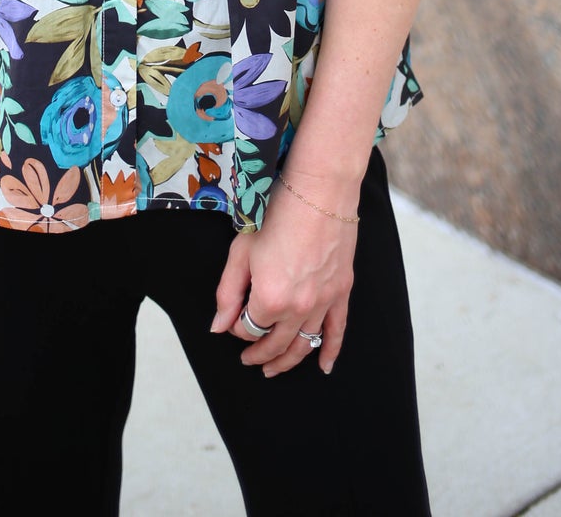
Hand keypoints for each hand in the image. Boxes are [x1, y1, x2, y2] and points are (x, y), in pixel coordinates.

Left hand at [211, 176, 356, 376]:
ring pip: (303, 345)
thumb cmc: (276, 214)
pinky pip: (337, 332)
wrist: (318, 191)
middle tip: (248, 360)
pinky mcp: (342, 292)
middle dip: (258, 353)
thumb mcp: (241, 251)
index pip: (248, 329)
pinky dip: (330, 353)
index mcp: (269, 298)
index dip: (236, 327)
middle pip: (275, 344)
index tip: (232, 319)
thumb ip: (228, 293)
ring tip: (272, 369)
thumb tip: (218, 328)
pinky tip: (323, 367)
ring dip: (287, 361)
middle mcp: (297, 308)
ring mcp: (323, 302)